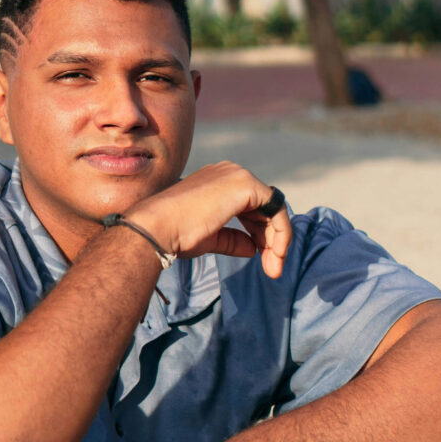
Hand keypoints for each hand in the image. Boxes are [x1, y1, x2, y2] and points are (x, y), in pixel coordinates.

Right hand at [126, 161, 291, 277]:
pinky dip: (281, 231)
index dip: (259, 232)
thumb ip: (232, 239)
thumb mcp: (210, 237)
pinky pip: (276, 208)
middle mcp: (229, 172)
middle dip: (272, 238)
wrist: (158, 227)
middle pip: (264, 206)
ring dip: (278, 239)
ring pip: (273, 208)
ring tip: (273, 267)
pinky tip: (276, 253)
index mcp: (217, 180)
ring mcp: (238, 176)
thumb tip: (252, 248)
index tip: (262, 258)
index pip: (250, 205)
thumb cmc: (176, 233)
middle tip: (272, 268)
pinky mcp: (246, 185)